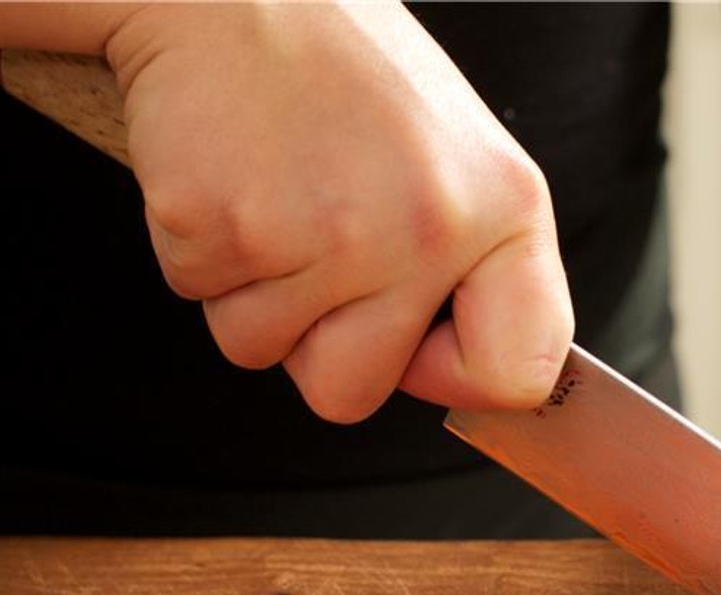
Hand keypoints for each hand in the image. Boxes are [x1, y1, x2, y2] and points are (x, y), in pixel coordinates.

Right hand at [104, 2, 572, 419]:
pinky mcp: (227, 228)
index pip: (520, 373)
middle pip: (352, 395)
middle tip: (318, 239)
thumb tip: (462, 377)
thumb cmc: (347, 74)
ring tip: (275, 192)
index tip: (425, 342)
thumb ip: (473, 269)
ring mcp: (327, 234)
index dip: (461, 376)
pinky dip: (199, 253)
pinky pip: (202, 301)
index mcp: (504, 210)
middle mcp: (428, 229)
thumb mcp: (459, 161)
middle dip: (318, 342)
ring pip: (264, 352)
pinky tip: (230, 176)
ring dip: (253, 293)